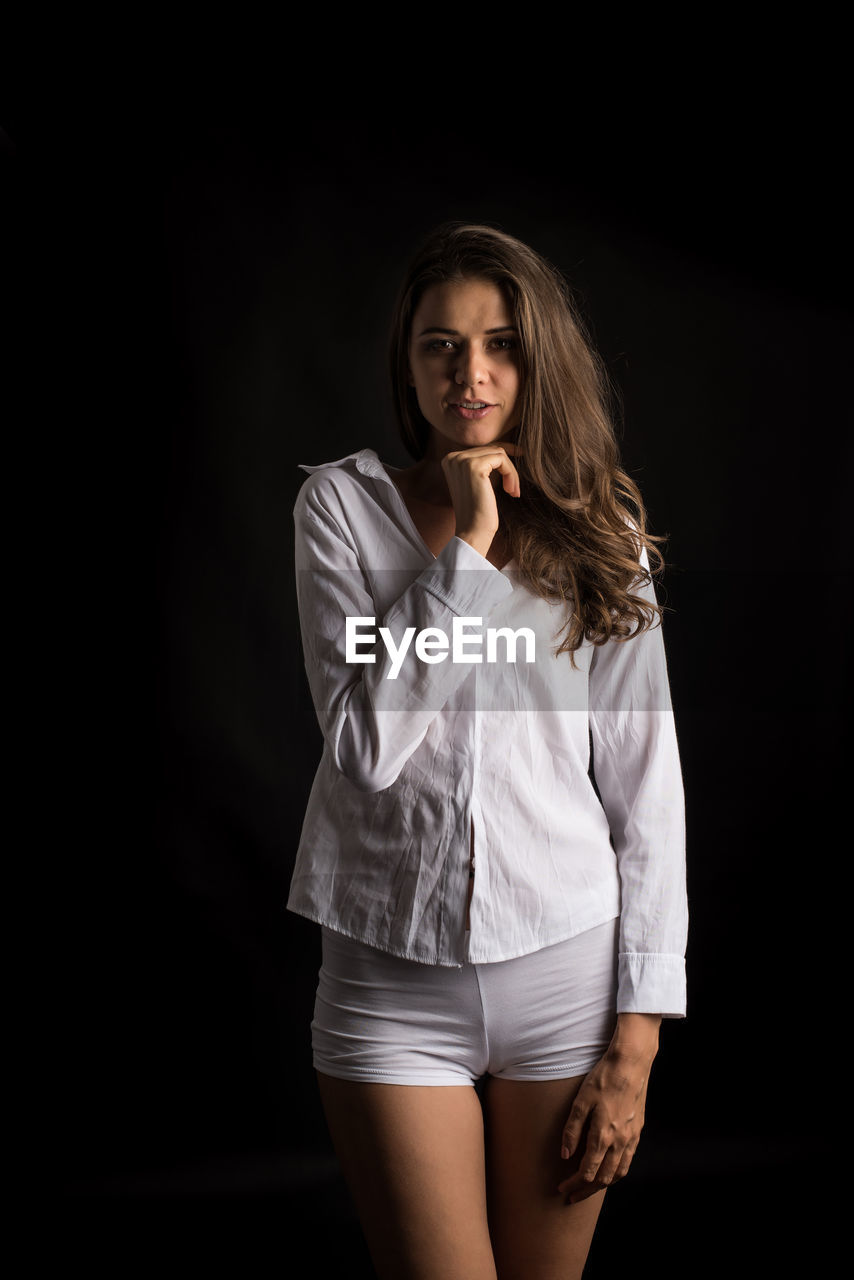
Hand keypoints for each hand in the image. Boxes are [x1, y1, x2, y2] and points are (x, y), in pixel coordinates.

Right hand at [441, 443, 520, 558]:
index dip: (503, 456)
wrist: (473, 532)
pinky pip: (502, 459)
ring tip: (513, 491)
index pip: (482, 449)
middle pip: (491, 449)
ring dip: (511, 472)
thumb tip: (506, 447)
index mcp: (450, 460)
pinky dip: (511, 474)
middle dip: (508, 468)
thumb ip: (485, 464)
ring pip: (499, 453)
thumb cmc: (478, 511)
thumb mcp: (480, 482)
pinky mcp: (474, 466)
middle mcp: (453, 457)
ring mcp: (462, 461)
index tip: (519, 457)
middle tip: (513, 490)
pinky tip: (511, 491)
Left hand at [557, 1013, 659, 1203]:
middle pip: (604, 1178)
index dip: (574, 1183)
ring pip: (619, 1173)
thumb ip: (572, 1129)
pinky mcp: (639, 1131)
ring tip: (589, 1188)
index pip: (588, 1172)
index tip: (561, 1187)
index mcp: (604, 1135)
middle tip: (571, 1196)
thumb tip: (565, 1155)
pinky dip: (617, 1172)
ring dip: (603, 1185)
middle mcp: (620, 1142)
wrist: (631, 1063)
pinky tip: (610, 1169)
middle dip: (586, 1190)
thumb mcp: (581, 1100)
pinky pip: (628, 1161)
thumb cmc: (603, 1078)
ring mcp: (632, 1138)